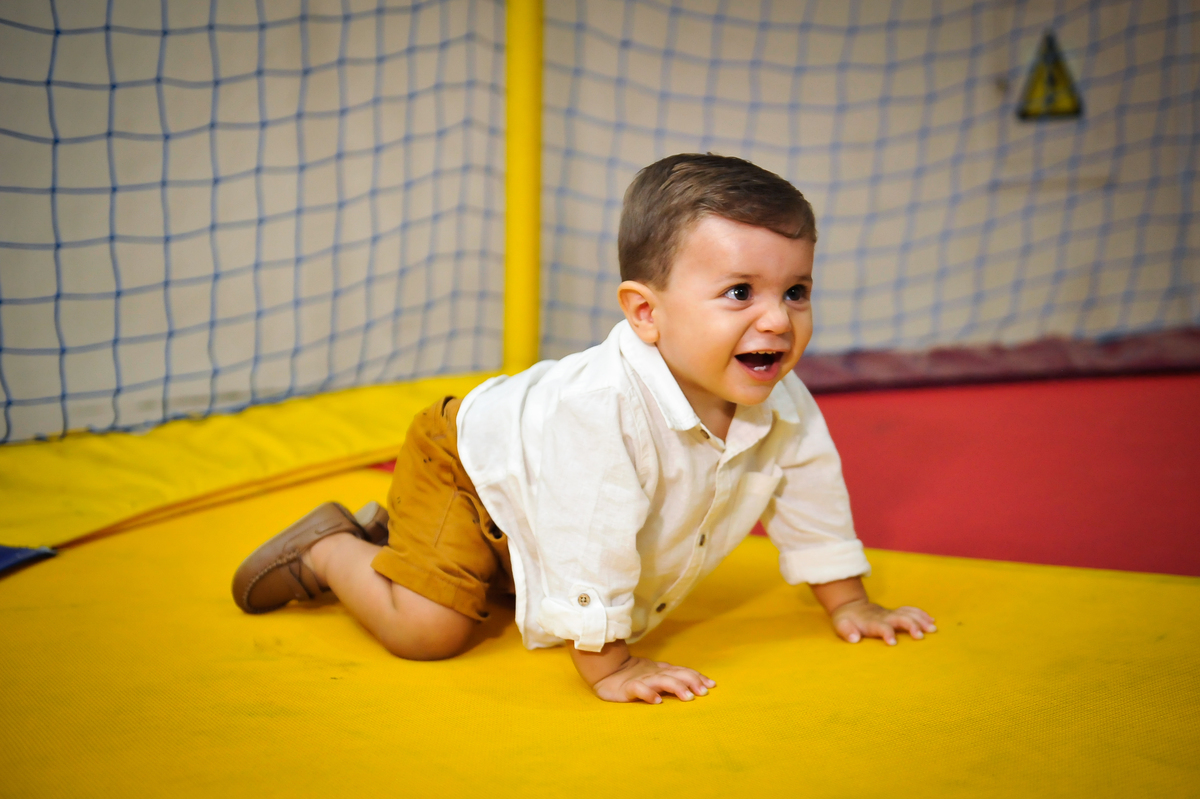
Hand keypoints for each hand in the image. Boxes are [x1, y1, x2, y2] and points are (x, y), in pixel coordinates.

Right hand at [592, 656, 716, 703]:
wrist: (607, 672)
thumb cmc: (635, 676)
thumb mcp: (656, 675)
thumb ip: (673, 678)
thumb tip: (698, 686)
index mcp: (662, 670)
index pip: (683, 671)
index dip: (697, 677)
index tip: (711, 685)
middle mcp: (655, 673)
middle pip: (676, 674)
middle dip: (691, 681)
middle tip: (703, 692)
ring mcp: (642, 679)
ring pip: (661, 680)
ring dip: (676, 687)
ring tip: (687, 697)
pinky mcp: (628, 687)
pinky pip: (639, 689)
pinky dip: (648, 693)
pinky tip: (656, 701)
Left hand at [830, 599, 935, 644]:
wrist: (851, 606)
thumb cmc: (847, 620)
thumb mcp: (841, 625)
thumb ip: (847, 631)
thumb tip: (854, 638)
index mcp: (871, 622)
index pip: (881, 627)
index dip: (887, 633)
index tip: (893, 642)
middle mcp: (884, 616)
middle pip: (900, 618)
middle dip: (911, 626)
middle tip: (920, 636)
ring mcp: (891, 613)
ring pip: (908, 614)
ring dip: (921, 620)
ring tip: (933, 629)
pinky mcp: (896, 612)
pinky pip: (910, 611)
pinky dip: (921, 614)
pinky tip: (931, 621)